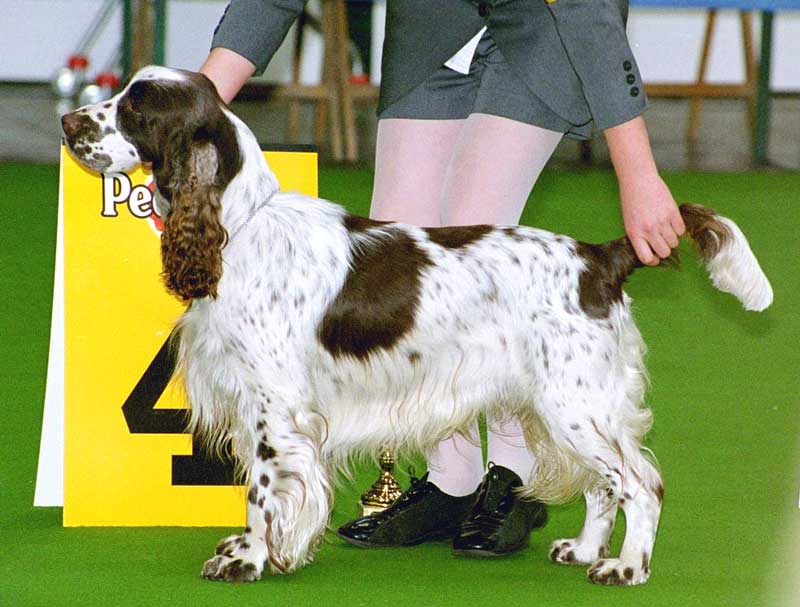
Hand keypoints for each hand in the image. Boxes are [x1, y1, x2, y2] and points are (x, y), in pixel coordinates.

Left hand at [603, 116, 685, 265]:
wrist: (638, 181)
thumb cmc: (632, 202)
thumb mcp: (629, 222)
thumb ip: (640, 237)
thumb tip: (653, 252)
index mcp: (634, 234)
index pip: (647, 258)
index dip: (653, 260)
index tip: (655, 257)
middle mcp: (648, 230)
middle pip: (665, 252)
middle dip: (664, 249)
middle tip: (661, 241)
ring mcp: (662, 222)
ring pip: (674, 242)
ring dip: (671, 239)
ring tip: (665, 229)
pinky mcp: (673, 212)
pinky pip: (681, 230)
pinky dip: (678, 229)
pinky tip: (671, 222)